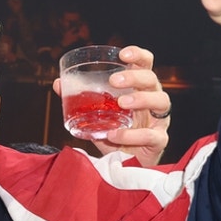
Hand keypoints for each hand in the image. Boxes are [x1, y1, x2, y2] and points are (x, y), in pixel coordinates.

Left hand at [51, 44, 169, 167]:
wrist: (124, 166)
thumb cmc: (114, 134)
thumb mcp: (96, 115)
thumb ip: (80, 99)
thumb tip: (58, 83)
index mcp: (139, 89)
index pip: (146, 65)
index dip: (138, 55)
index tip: (123, 54)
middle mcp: (153, 101)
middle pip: (152, 80)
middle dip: (135, 77)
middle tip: (114, 81)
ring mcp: (159, 121)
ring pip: (161, 102)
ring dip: (141, 99)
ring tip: (121, 103)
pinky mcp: (159, 141)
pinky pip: (152, 135)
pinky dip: (133, 134)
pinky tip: (115, 134)